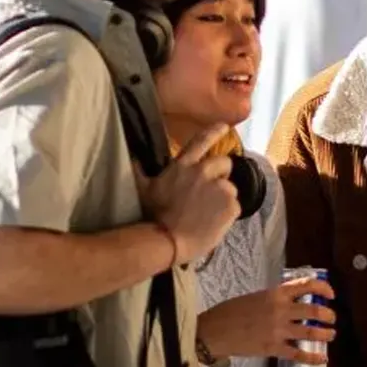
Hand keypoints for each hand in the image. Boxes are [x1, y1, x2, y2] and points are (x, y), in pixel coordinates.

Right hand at [135, 125, 238, 262]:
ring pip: (231, 189)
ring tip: (209, 213)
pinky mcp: (231, 206)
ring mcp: (220, 188)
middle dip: (222, 174)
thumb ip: (140, 170)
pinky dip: (228, 215)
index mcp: (183, 167)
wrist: (167, 240)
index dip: (214, 132)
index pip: (201, 142)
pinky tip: (214, 223)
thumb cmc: (152, 215)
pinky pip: (235, 207)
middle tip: (212, 192)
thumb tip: (132, 157)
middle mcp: (204, 172)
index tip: (225, 125)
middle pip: (225, 164)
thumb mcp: (142, 189)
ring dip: (223, 198)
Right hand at [198, 274, 336, 364]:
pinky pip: (298, 353)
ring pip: (311, 332)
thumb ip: (276, 299)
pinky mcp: (273, 348)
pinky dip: (313, 357)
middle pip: (314, 310)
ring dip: (325, 334)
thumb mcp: (256, 297)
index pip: (306, 285)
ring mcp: (278, 330)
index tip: (331, 294)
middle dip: (328, 315)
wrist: (215, 331)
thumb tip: (293, 302)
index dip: (323, 288)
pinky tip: (322, 358)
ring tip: (330, 335)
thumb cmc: (232, 311)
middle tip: (331, 319)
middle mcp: (280, 310)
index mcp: (276, 293)